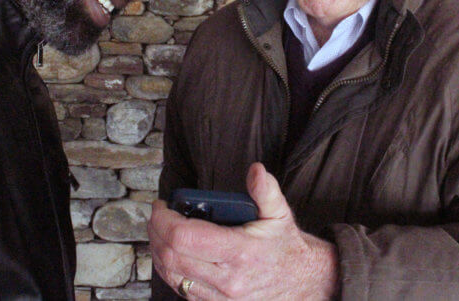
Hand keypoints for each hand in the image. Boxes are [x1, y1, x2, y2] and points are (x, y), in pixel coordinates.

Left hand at [148, 162, 338, 299]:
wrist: (302, 283)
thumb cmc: (285, 246)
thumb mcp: (280, 213)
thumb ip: (266, 190)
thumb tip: (255, 169)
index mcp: (239, 252)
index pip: (184, 238)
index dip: (164, 220)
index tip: (162, 206)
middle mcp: (226, 278)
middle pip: (171, 256)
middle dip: (155, 232)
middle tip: (157, 215)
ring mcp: (220, 296)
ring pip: (171, 275)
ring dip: (157, 251)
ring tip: (159, 231)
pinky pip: (181, 289)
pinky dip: (169, 269)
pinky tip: (170, 252)